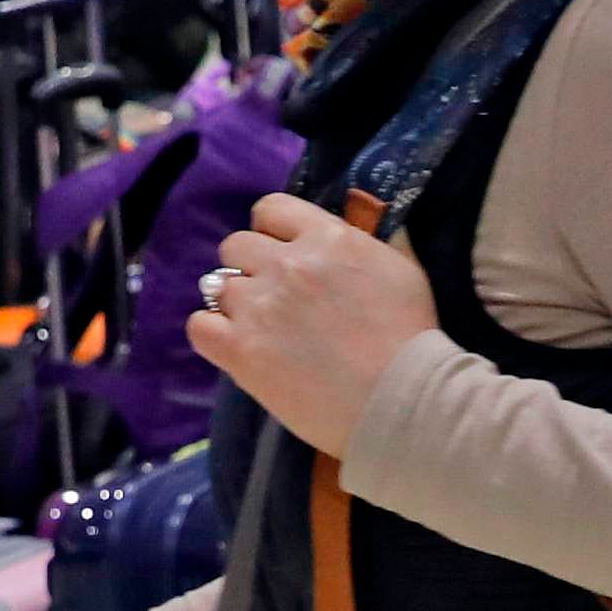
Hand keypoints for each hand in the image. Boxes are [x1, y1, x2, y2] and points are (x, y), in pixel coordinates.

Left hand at [181, 191, 433, 453]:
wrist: (401, 401)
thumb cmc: (412, 339)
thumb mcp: (405, 271)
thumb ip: (373, 242)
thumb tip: (360, 222)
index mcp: (327, 238)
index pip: (271, 209)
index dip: (271, 232)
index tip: (282, 254)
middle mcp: (287, 264)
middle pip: (235, 246)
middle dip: (250, 268)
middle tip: (272, 299)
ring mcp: (260, 307)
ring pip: (216, 285)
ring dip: (234, 303)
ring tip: (259, 328)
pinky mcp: (242, 352)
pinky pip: (199, 326)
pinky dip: (212, 333)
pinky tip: (235, 346)